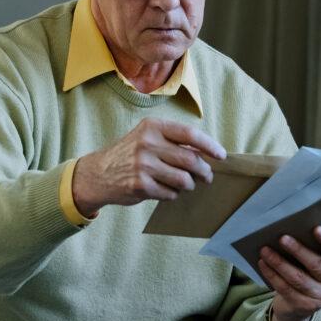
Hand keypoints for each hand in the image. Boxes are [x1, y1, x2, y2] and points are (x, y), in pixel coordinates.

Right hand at [72, 118, 226, 216]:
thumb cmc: (131, 154)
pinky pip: (170, 193)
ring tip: (187, 184)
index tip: (221, 156)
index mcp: (153, 126)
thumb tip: (207, 153)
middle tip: (207, 177)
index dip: (209, 146)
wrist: (99, 173)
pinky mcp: (140, 185)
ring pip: (183, 179)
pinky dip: (173, 194)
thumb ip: (173, 141)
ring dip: (189, 185)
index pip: (189, 134)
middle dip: (204, 171)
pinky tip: (166, 190)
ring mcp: (143, 165)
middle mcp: (147, 143)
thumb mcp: (147, 137)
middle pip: (190, 159)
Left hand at [258, 226, 320, 320]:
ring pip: (298, 278)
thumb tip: (292, 229)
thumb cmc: (310, 272)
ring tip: (266, 251)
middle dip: (297, 250)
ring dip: (279, 263)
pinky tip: (263, 264)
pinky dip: (272, 275)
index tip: (315, 229)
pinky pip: (286, 289)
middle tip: (282, 238)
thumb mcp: (319, 260)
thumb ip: (314, 247)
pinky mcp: (306, 307)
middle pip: (316, 264)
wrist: (302, 304)